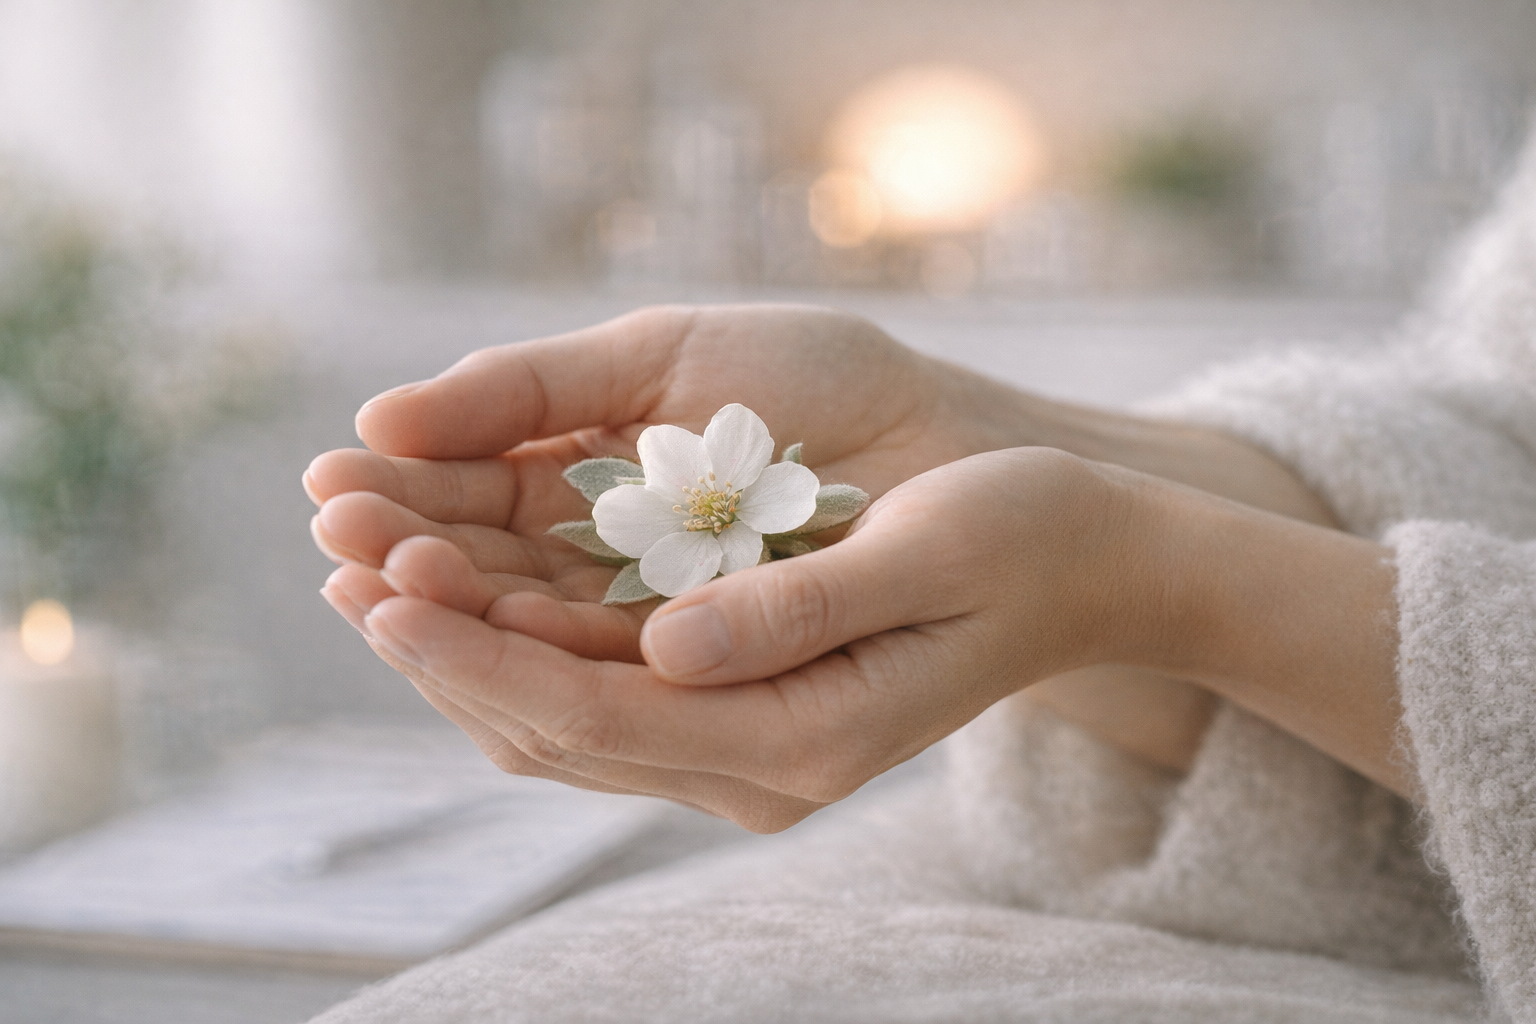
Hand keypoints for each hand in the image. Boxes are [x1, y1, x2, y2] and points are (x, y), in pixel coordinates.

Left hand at [308, 303, 1354, 783]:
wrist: (1094, 566)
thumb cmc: (1026, 538)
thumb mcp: (928, 553)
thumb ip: (793, 611)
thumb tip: (662, 643)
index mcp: (802, 738)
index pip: (596, 712)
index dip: (477, 653)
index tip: (381, 583)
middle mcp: (763, 764)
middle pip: (559, 727)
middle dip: (442, 650)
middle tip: (341, 560)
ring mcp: (752, 748)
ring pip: (569, 718)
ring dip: (467, 647)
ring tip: (373, 569)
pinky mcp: (747, 710)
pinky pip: (605, 694)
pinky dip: (525, 643)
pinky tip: (471, 585)